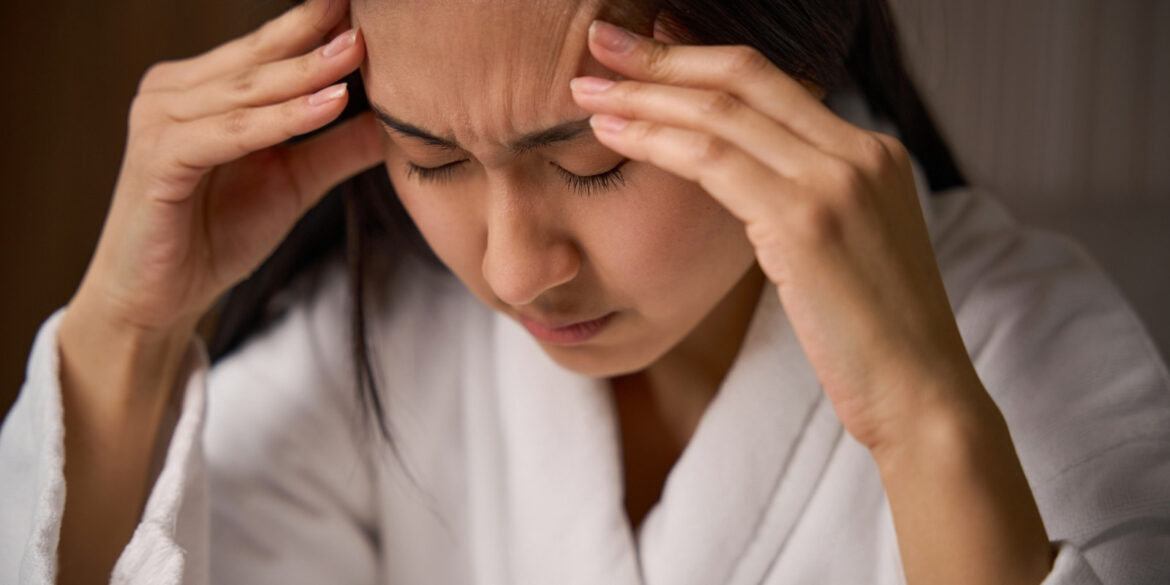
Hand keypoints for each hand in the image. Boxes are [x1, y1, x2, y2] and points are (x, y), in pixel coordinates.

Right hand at [71, 0, 380, 335]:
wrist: (161, 299)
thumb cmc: (217, 235)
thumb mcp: (294, 182)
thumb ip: (339, 148)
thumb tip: (396, 122)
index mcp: (202, 89)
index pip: (267, 48)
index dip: (317, 26)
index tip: (367, 9)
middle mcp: (174, 93)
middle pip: (258, 58)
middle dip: (315, 34)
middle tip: (367, 13)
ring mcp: (161, 122)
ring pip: (247, 91)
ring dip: (306, 73)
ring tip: (357, 53)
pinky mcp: (159, 159)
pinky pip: (230, 133)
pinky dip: (281, 120)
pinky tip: (329, 105)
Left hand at [571, 20, 1055, 583]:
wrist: (920, 393)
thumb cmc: (873, 337)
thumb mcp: (846, 249)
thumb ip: (806, 201)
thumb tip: (750, 180)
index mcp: (871, 152)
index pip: (774, 81)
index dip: (702, 57)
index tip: (651, 45)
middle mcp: (858, 151)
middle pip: (744, 76)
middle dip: (663, 55)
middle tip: (601, 40)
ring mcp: (836, 180)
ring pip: (720, 112)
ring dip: (644, 94)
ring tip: (586, 90)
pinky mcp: (807, 221)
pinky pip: (712, 161)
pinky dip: (655, 140)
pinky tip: (612, 135)